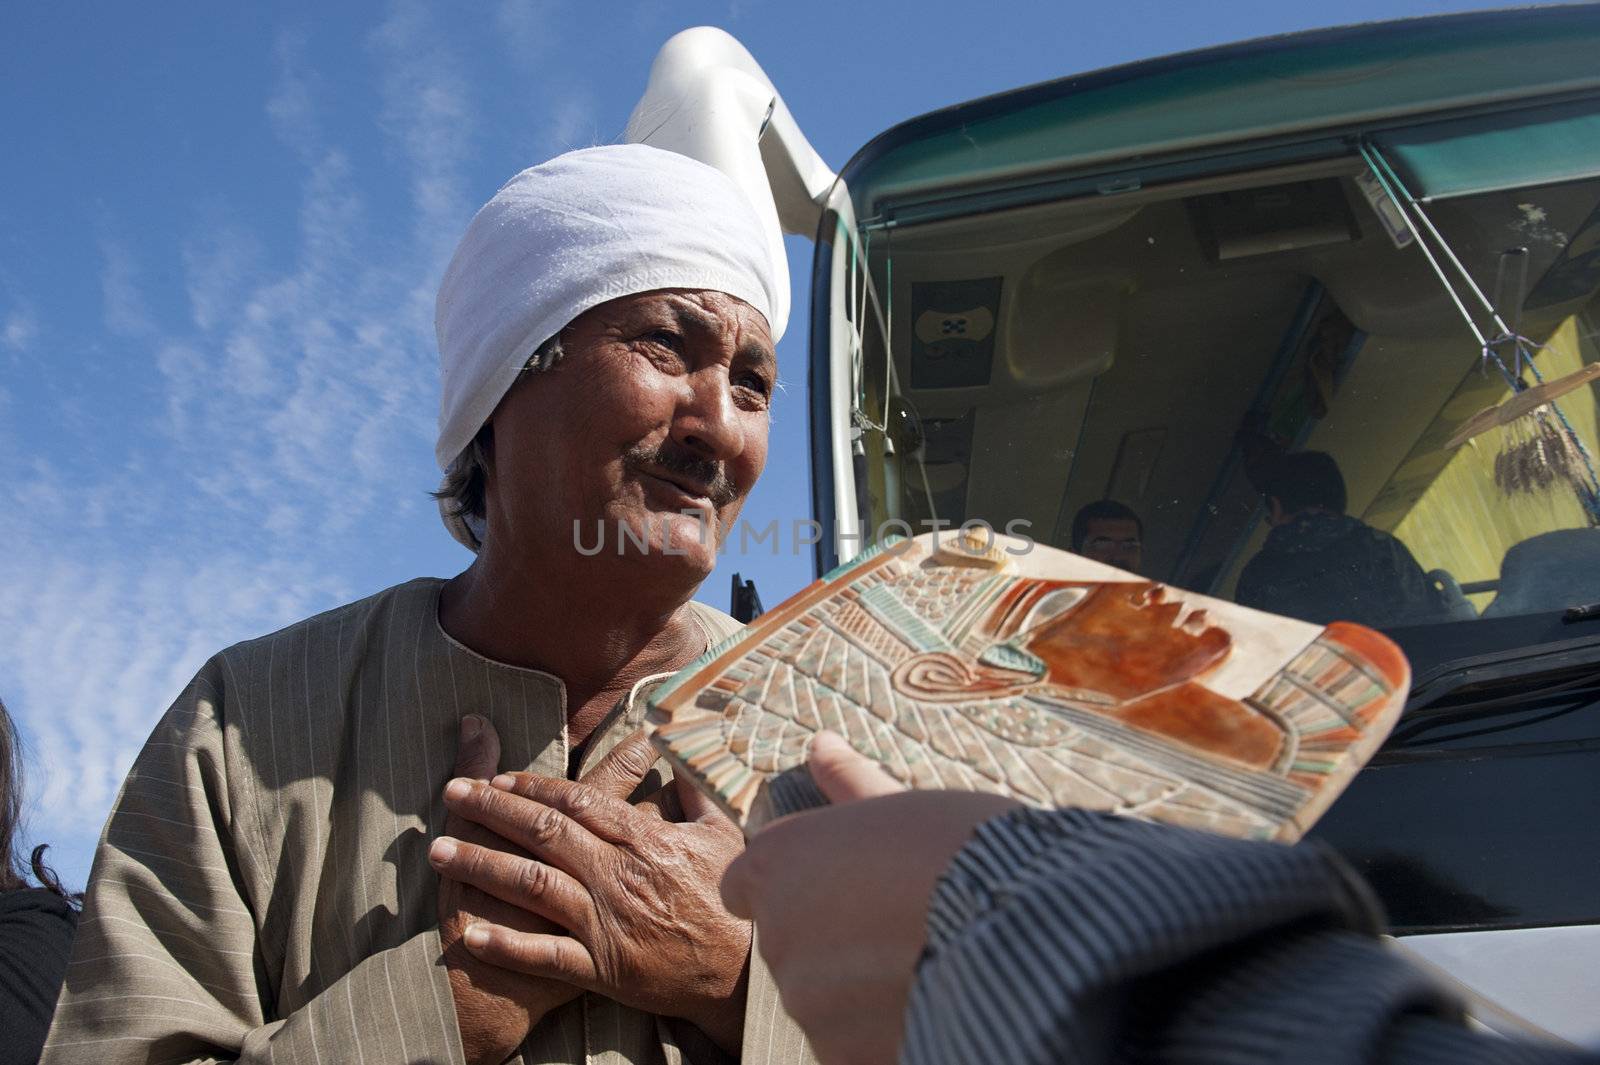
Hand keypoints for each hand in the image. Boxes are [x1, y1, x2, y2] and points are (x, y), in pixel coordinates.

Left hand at [430, 746, 751, 1052]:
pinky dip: (506, 944)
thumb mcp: (722, 836)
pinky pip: (546, 955)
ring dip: (482, 865)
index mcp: (645, 840)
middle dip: (493, 810)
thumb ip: (694, 793)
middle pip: (545, 833)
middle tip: (451, 792)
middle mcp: (619, 875)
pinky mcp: (604, 967)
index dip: (533, 786)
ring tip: (438, 851)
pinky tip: (469, 932)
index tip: (498, 775)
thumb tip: (677, 755)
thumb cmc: (733, 902)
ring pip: (533, 884)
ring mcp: (608, 921)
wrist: (743, 973)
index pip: (579, 801)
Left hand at [719, 732, 1020, 1064]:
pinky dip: (882, 1032)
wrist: (1017, 935)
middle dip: (836, 940)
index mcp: (777, 865)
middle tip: (904, 922)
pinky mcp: (839, 1057)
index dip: (793, 889)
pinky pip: (853, 1043)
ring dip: (860, 990)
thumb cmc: (958, 851)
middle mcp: (776, 935)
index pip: (746, 885)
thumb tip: (819, 743)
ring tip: (931, 961)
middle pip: (793, 944)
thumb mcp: (901, 804)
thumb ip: (849, 783)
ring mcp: (806, 1005)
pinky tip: (934, 1003)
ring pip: (825, 1001)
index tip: (844, 888)